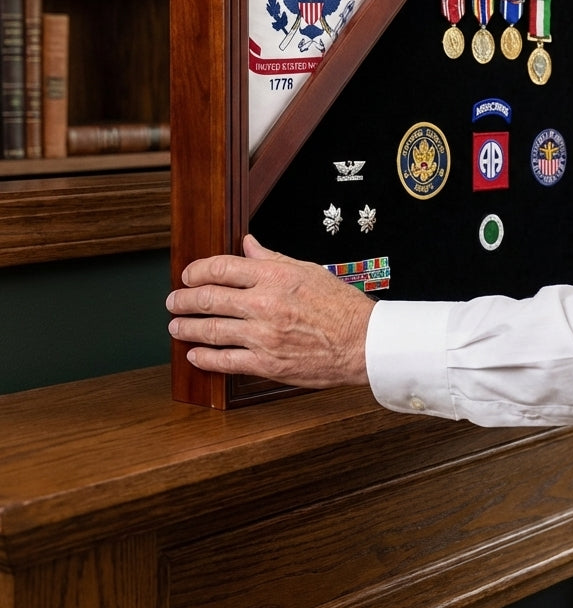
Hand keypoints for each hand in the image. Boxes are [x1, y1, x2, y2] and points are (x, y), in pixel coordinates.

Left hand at [165, 234, 371, 387]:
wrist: (363, 342)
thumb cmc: (341, 307)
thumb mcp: (309, 271)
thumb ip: (273, 258)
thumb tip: (248, 243)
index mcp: (275, 277)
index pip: (221, 267)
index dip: (196, 271)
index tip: (188, 275)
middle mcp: (265, 304)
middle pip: (208, 298)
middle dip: (183, 300)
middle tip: (174, 301)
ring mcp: (263, 335)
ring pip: (210, 330)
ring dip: (186, 328)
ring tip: (176, 327)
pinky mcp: (266, 364)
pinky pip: (224, 361)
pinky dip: (204, 357)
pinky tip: (195, 354)